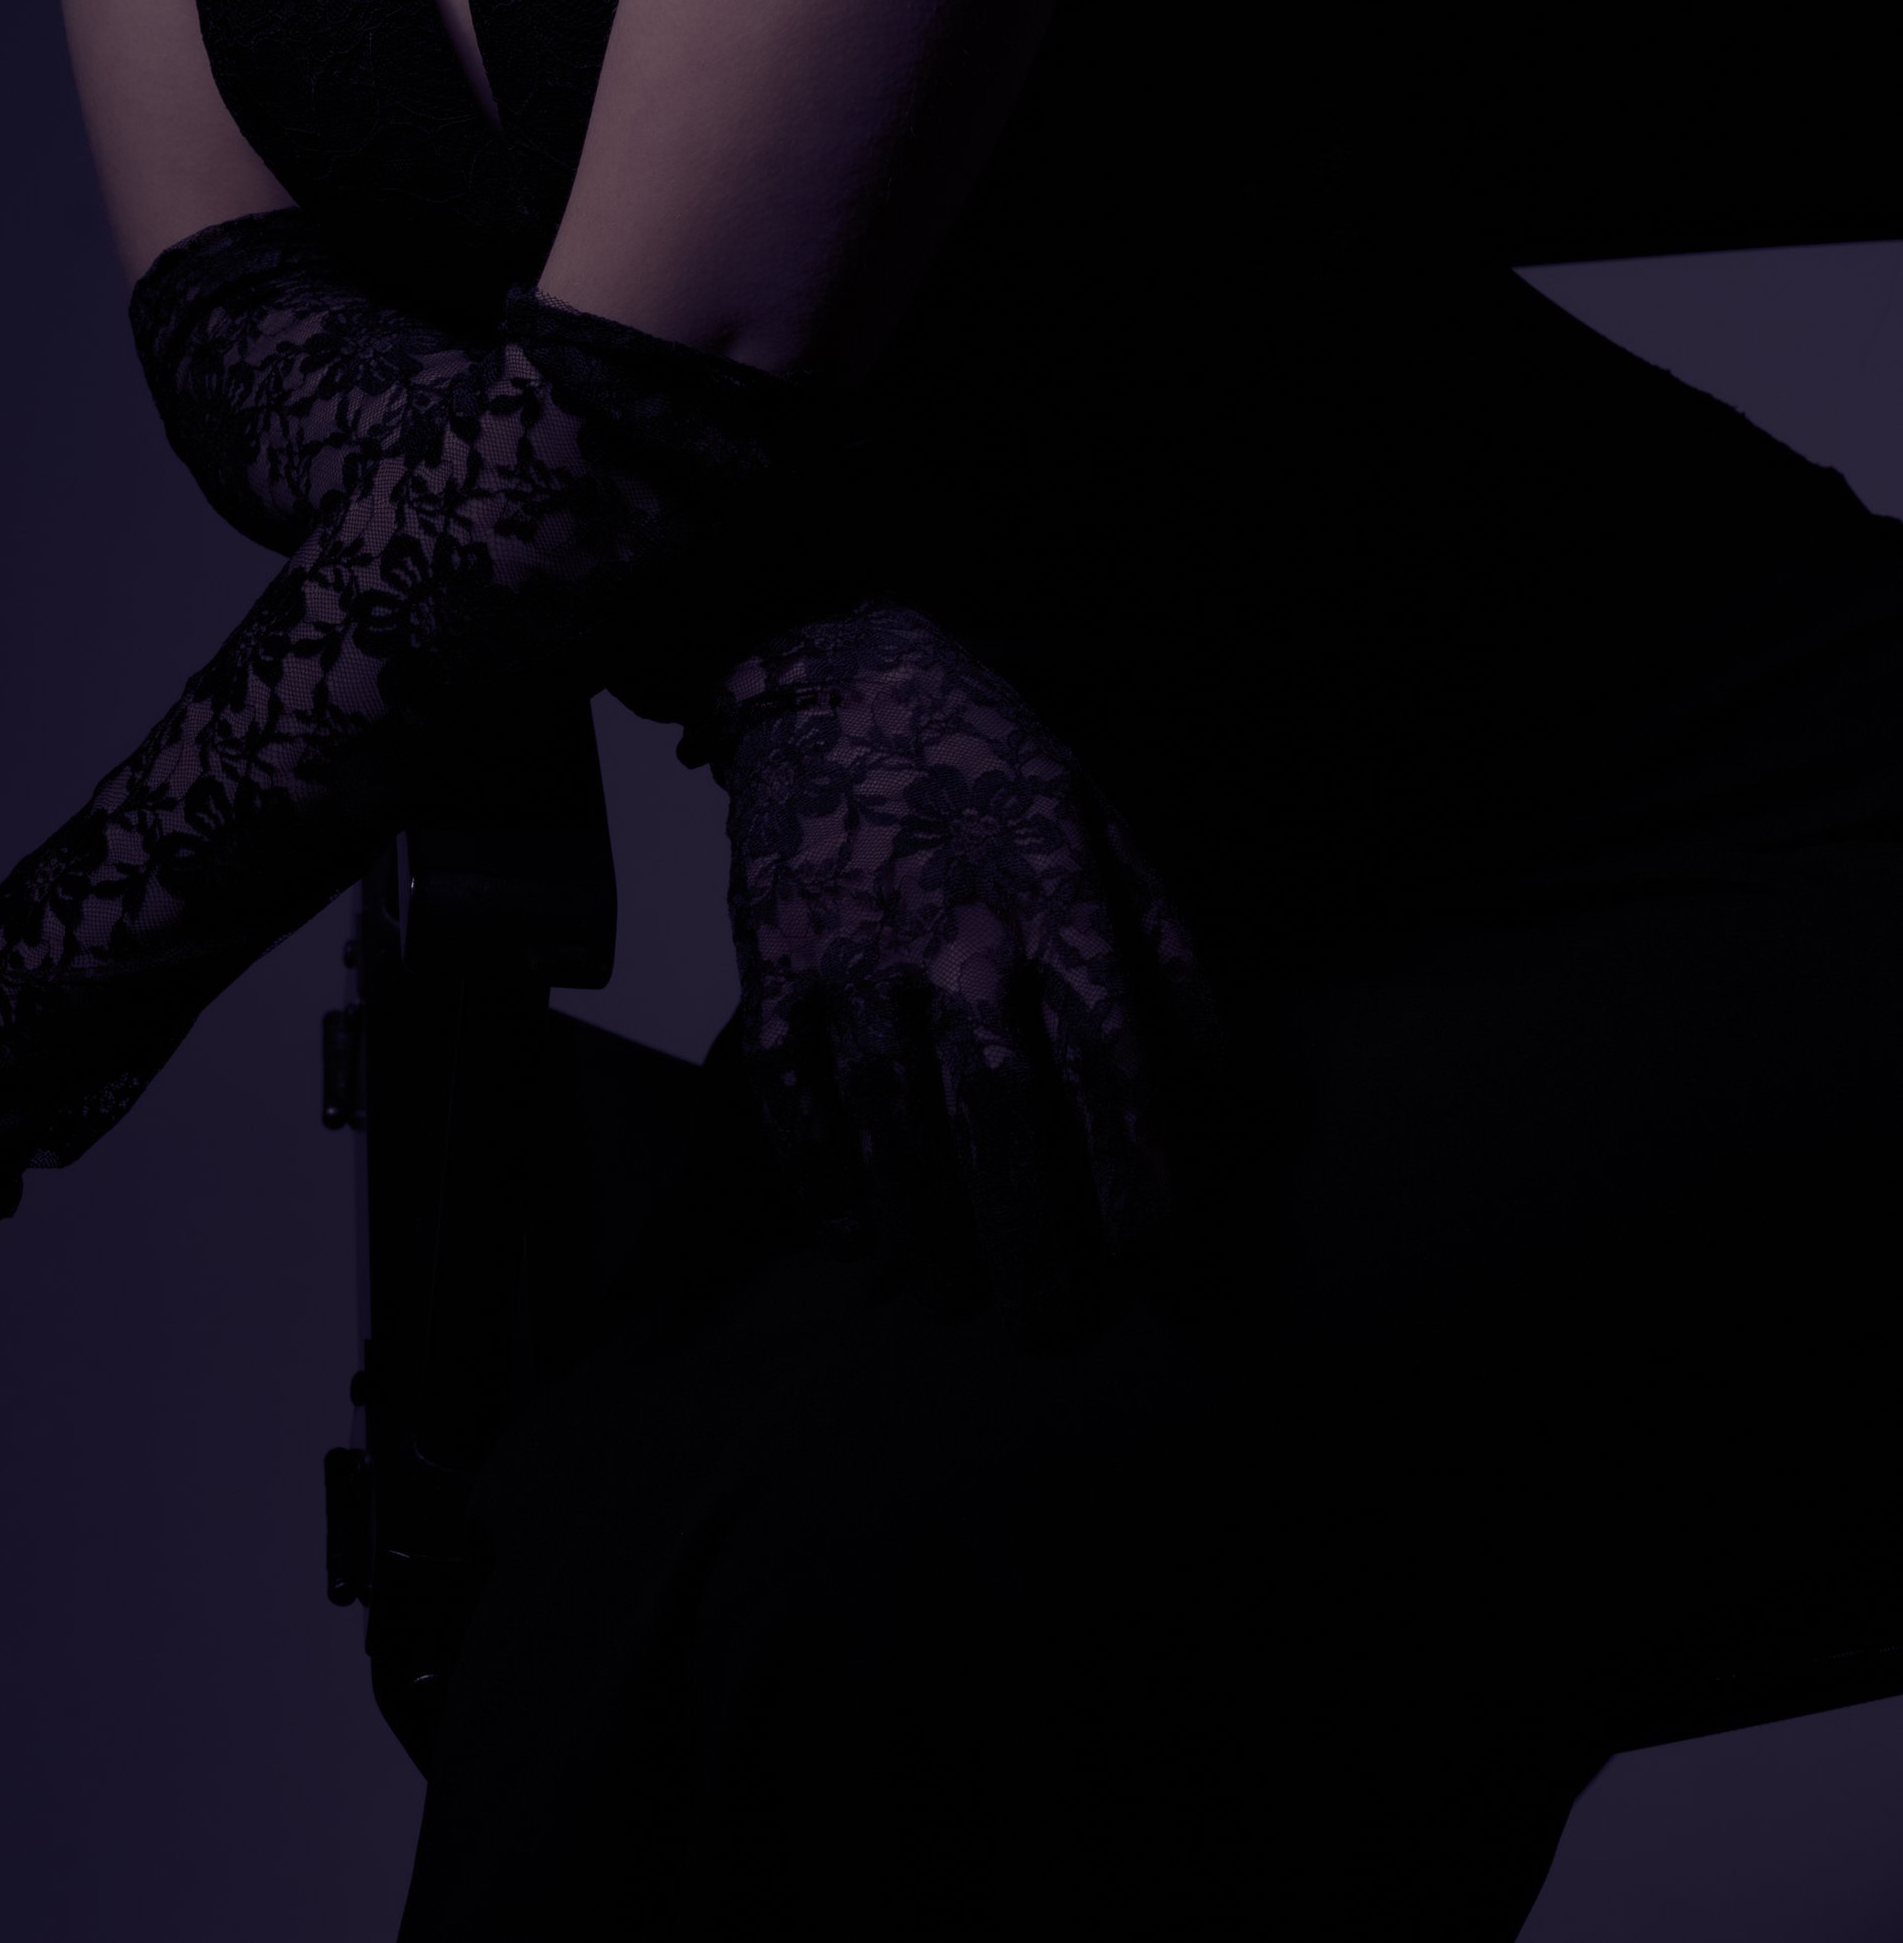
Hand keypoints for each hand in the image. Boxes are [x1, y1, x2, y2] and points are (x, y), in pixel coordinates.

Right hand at [714, 605, 1217, 1333]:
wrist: (838, 674)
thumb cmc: (990, 764)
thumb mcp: (1103, 827)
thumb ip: (1165, 952)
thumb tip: (1223, 1080)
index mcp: (1053, 898)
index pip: (1109, 1060)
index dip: (1132, 1171)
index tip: (1148, 1253)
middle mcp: (957, 929)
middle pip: (998, 1115)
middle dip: (1028, 1238)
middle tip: (1047, 1322)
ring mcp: (855, 946)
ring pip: (890, 1120)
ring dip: (924, 1228)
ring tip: (952, 1292)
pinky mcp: (773, 954)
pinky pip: (790, 1091)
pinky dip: (820, 1176)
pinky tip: (855, 1233)